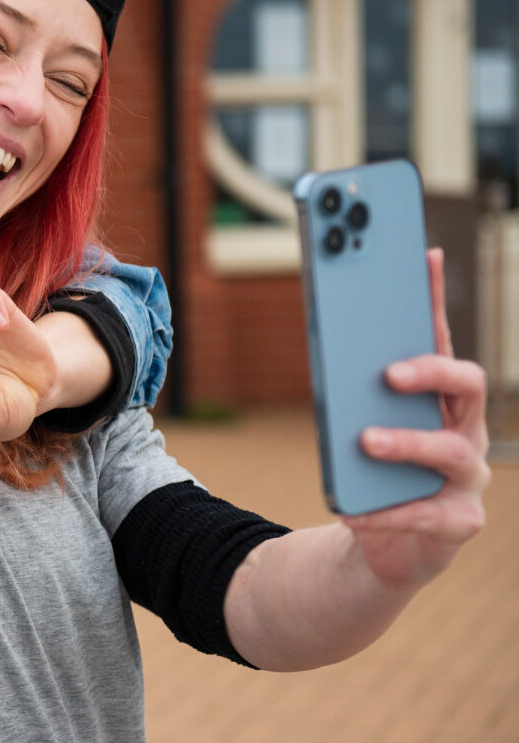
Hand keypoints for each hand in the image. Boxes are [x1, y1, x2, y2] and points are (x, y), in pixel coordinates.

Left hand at [342, 248, 490, 588]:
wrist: (385, 543)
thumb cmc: (372, 473)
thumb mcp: (358, 427)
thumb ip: (352, 393)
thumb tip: (330, 344)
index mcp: (440, 398)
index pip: (440, 338)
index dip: (435, 298)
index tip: (423, 256)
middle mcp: (465, 429)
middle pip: (467, 385)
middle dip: (430, 373)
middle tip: (388, 374)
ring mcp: (469, 476)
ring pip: (451, 450)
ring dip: (407, 443)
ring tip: (366, 443)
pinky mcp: (460, 520)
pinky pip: (430, 515)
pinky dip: (390, 513)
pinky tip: (356, 513)